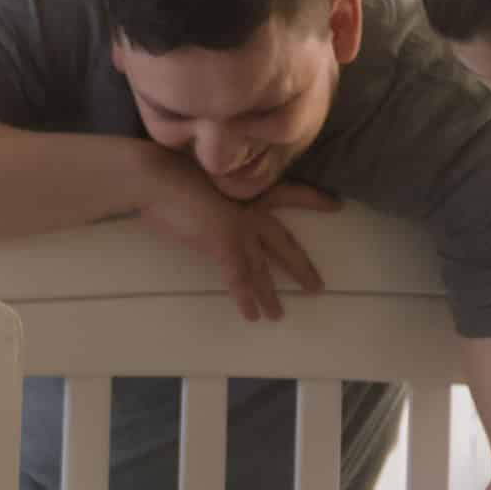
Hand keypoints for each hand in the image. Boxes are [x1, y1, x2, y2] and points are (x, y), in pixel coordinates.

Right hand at [139, 161, 340, 321]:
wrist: (153, 176)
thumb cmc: (169, 173)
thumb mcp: (204, 180)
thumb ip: (218, 195)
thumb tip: (216, 206)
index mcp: (248, 190)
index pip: (289, 193)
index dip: (313, 199)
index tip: (337, 204)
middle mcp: (250, 208)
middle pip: (284, 242)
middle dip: (301, 266)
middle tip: (318, 288)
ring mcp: (240, 225)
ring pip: (262, 267)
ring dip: (269, 294)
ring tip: (277, 316)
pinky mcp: (224, 241)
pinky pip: (239, 278)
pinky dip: (245, 298)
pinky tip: (252, 316)